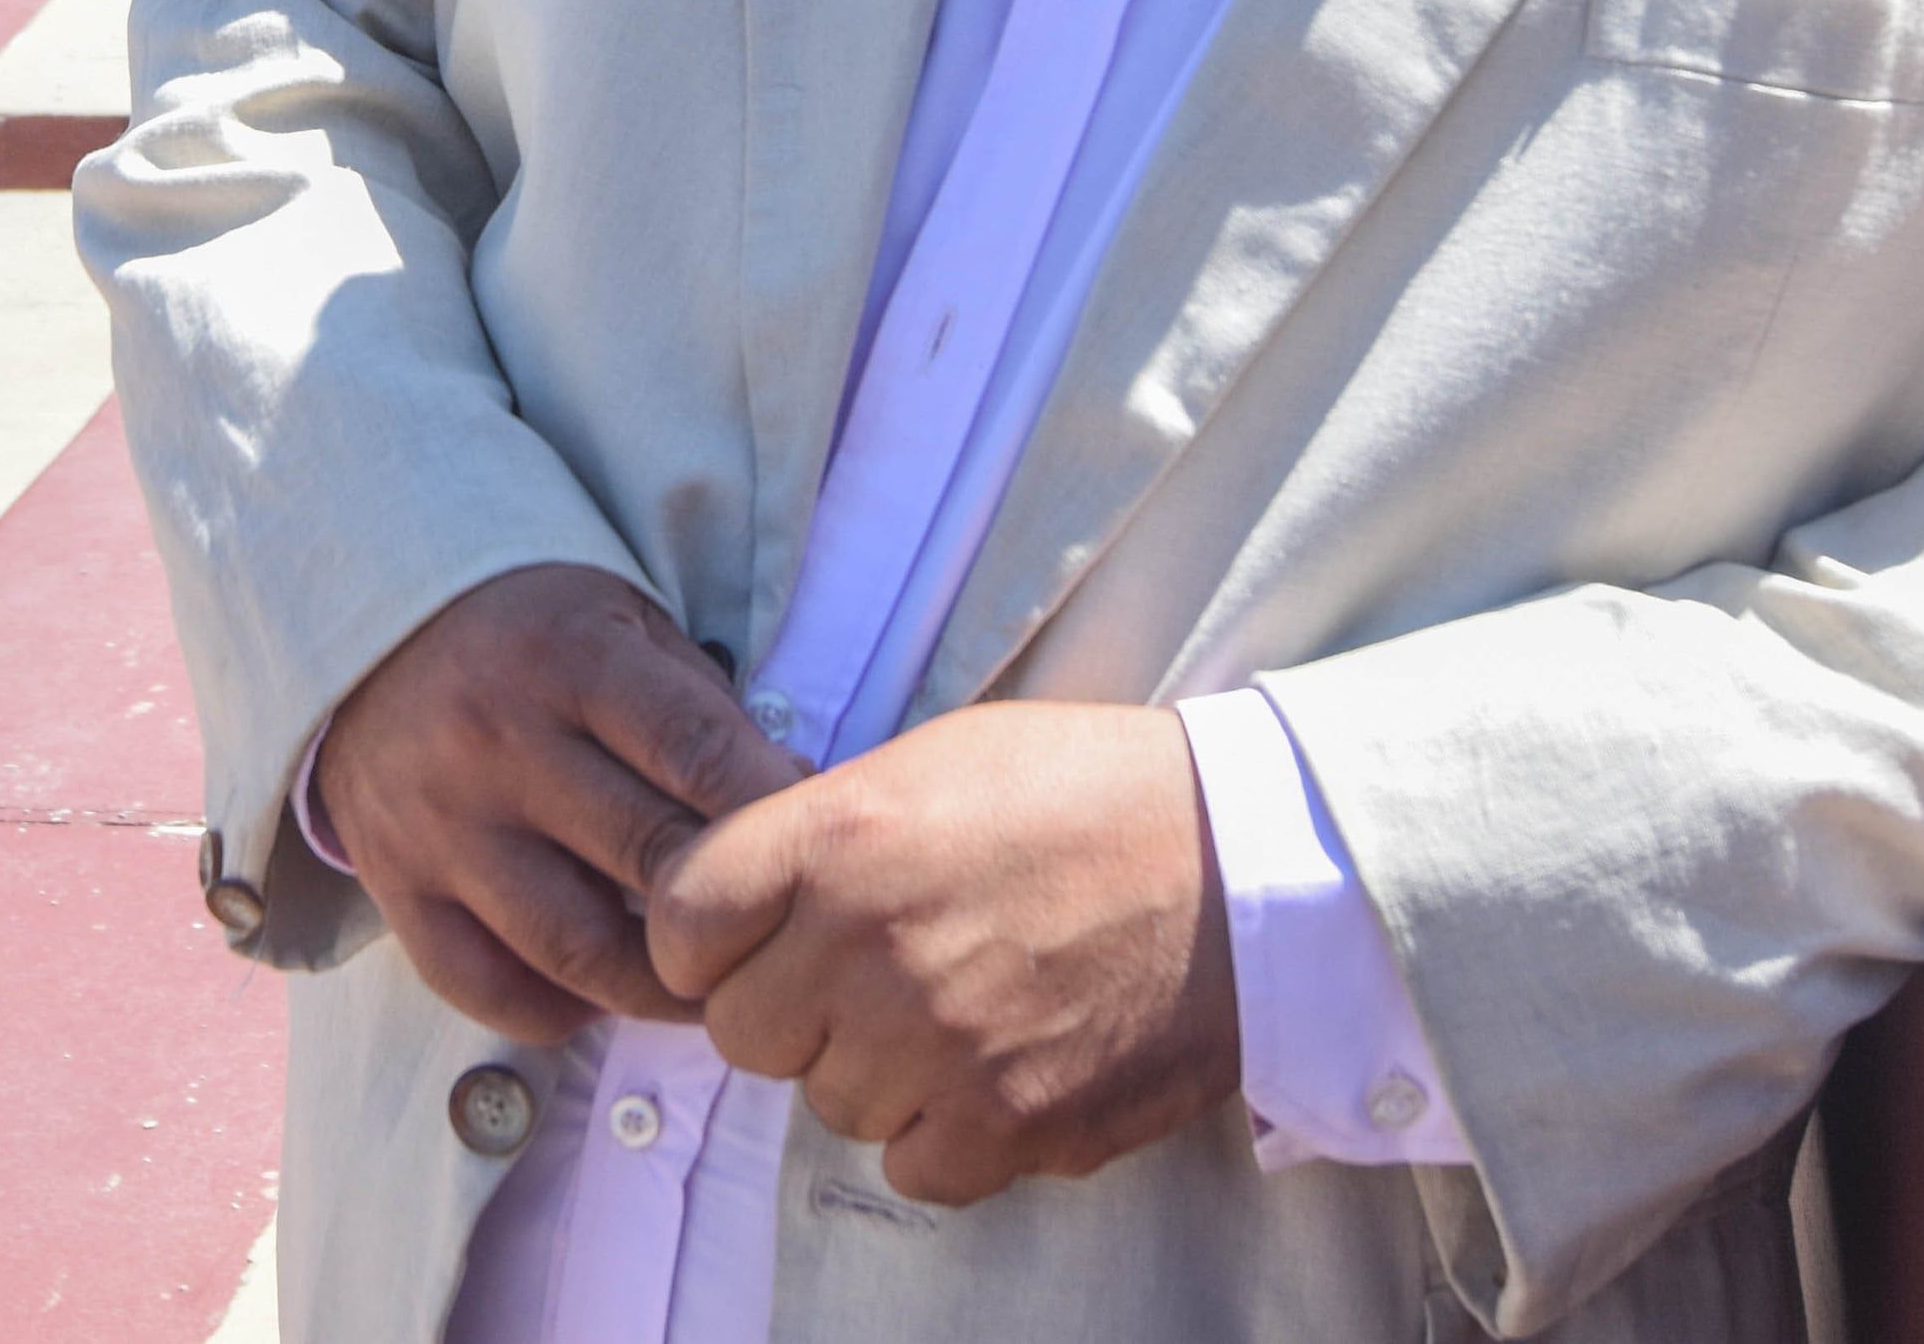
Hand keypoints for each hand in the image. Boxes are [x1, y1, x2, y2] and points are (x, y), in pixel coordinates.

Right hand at [315, 564, 807, 1043]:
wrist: (371, 631)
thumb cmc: (533, 635)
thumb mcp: (622, 626)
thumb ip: (701, 711)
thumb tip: (795, 806)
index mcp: (567, 659)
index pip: (695, 753)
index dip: (771, 815)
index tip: (818, 853)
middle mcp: (496, 741)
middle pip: (647, 860)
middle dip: (730, 910)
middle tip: (780, 941)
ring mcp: (440, 823)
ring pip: (573, 949)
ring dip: (659, 987)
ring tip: (707, 986)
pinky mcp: (394, 883)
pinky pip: (482, 986)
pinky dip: (553, 1010)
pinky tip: (597, 995)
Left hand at [645, 699, 1238, 1206]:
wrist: (1246, 864)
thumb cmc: (1088, 795)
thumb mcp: (931, 761)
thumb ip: (823, 832)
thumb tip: (744, 901)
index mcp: (838, 838)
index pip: (678, 922)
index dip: (705, 936)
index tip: (746, 934)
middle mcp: (868, 947)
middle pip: (743, 1030)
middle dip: (790, 1007)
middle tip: (867, 973)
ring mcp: (937, 1046)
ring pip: (828, 1101)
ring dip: (873, 1069)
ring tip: (957, 1004)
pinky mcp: (1008, 1125)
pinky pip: (911, 1162)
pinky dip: (943, 1130)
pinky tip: (995, 1064)